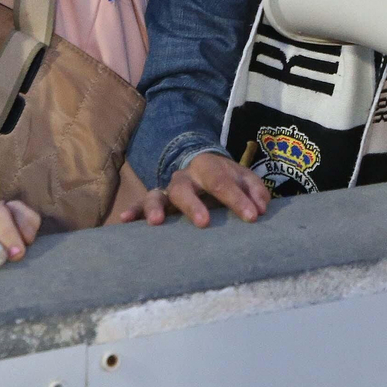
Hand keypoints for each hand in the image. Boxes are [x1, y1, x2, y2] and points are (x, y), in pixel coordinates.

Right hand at [115, 151, 269, 227]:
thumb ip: (255, 190)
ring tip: (156, 222)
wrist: (202, 164)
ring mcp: (168, 189)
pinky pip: (140, 204)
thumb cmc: (225, 177)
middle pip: (185, 188)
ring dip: (155, 208)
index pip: (223, 182)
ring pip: (157, 194)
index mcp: (209, 167)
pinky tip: (125, 220)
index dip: (237, 199)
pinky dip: (133, 211)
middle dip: (193, 205)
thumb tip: (262, 208)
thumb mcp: (244, 178)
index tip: (252, 217)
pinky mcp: (157, 201)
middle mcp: (185, 177)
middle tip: (203, 222)